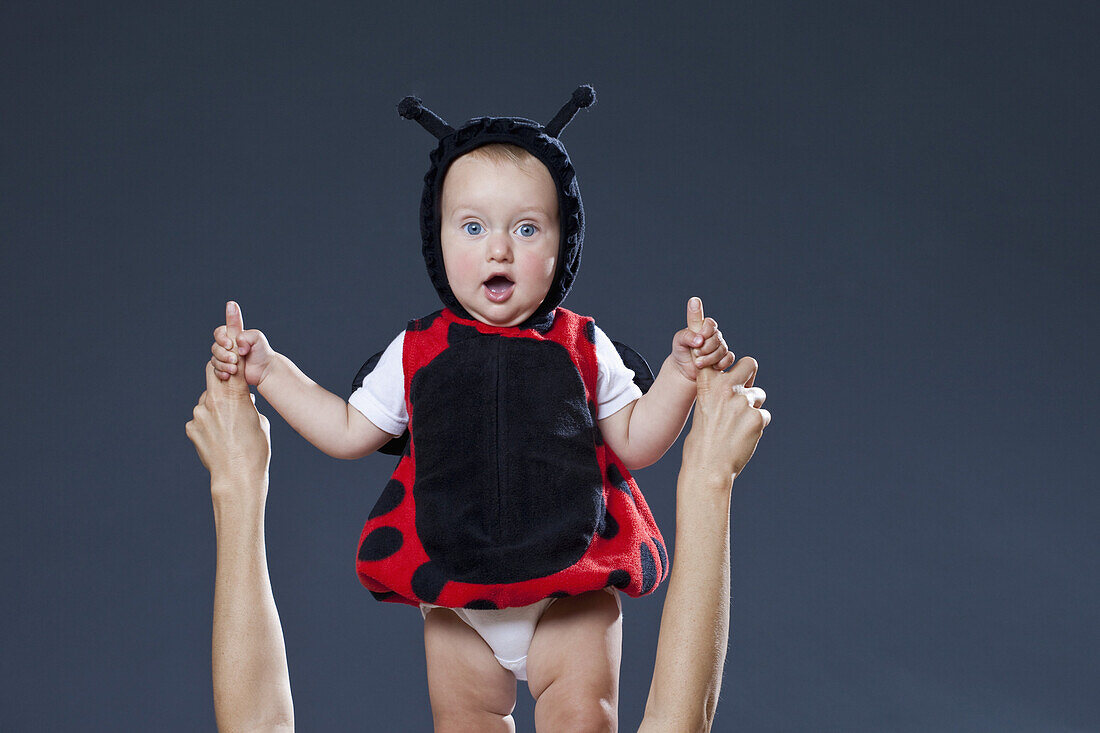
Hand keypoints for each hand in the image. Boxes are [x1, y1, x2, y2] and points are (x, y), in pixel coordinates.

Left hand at [186, 342, 271, 489]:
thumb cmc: (256, 450)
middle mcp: (213, 400)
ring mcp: (199, 414)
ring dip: (216, 406)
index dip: (233, 346)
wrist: (237, 477)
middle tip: (227, 376)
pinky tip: (220, 438)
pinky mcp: (191, 428)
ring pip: (207, 399)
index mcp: (236, 396)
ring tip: (229, 428)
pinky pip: (200, 418)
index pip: (233, 362)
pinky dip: (209, 423)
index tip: (231, 331)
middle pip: (212, 370)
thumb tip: (244, 402)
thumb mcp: (261, 422)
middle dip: (220, 370)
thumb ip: (249, 406)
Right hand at [210, 301, 274, 385]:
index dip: (221, 338)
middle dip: (223, 355)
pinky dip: (221, 372)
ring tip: (235, 369)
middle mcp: (227, 346)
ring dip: (223, 365)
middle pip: (215, 348)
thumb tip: (235, 343)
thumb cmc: (262, 352)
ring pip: (214, 360)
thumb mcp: (257, 338)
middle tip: (235, 360)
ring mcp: (225, 358)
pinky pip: (216, 371)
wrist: (265, 370)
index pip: (219, 333)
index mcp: (233, 335)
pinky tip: (229, 375)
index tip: (230, 345)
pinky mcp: (225, 369)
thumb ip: (245, 335)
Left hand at [672, 297, 733, 381]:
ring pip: (723, 349)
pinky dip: (722, 363)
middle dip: (706, 347)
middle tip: (696, 353)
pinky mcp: (724, 360)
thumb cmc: (681, 351)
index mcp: (703, 328)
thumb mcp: (678, 340)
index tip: (698, 340)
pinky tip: (713, 367)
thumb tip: (700, 340)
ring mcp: (720, 348)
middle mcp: (714, 336)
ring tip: (698, 363)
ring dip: (711, 358)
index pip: (710, 324)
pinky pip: (729, 358)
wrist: (683, 370)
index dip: (706, 331)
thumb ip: (687, 336)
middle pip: (717, 338)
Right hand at [682, 299, 769, 483]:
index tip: (699, 309)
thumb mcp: (706, 410)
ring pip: (758, 395)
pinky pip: (763, 416)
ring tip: (737, 428)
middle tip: (742, 395)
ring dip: (752, 409)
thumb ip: (721, 393)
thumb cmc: (704, 440)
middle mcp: (723, 388)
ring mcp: (741, 401)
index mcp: (705, 385)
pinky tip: (743, 438)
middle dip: (749, 376)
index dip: (701, 328)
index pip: (710, 353)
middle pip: (749, 364)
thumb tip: (747, 386)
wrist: (708, 467)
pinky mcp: (756, 416)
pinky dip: (756, 427)